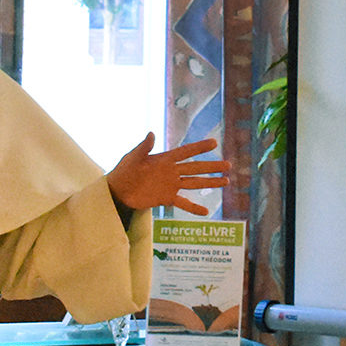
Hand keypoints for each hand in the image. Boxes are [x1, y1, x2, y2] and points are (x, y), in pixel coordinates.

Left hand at [106, 134, 231, 214]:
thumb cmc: (123, 171)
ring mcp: (170, 185)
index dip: (199, 147)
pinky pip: (183, 203)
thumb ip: (143, 147)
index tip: (214, 143)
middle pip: (195, 168)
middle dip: (212, 166)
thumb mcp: (132, 158)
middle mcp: (171, 171)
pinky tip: (206, 211)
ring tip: (226, 181)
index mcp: (164, 159)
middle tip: (229, 165)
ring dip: (210, 182)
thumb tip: (151, 133)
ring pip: (194, 183)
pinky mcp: (166, 198)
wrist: (117, 190)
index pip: (186, 152)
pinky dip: (194, 207)